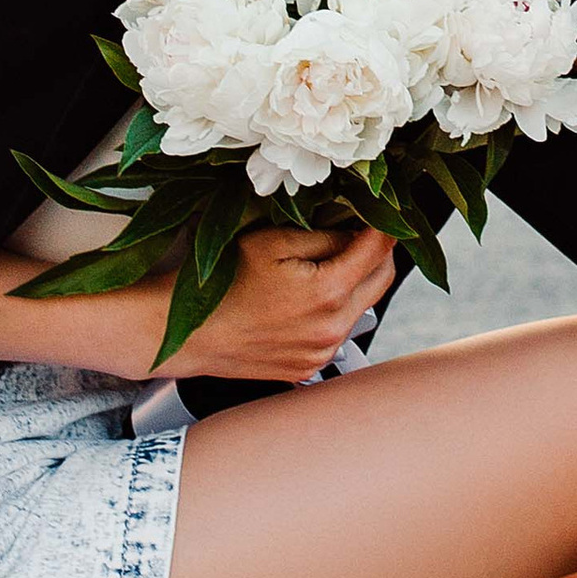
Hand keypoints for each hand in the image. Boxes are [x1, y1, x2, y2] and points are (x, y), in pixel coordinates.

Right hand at [166, 221, 395, 384]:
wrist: (191, 333)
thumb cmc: (224, 282)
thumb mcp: (272, 241)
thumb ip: (324, 235)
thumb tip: (359, 232)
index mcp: (328, 292)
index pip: (380, 250)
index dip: (385, 225)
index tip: (383, 211)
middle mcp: (332, 329)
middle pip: (382, 280)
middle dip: (376, 252)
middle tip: (358, 232)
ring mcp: (323, 352)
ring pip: (362, 307)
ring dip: (354, 283)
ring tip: (321, 267)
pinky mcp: (310, 366)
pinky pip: (338, 331)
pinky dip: (334, 311)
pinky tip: (303, 299)